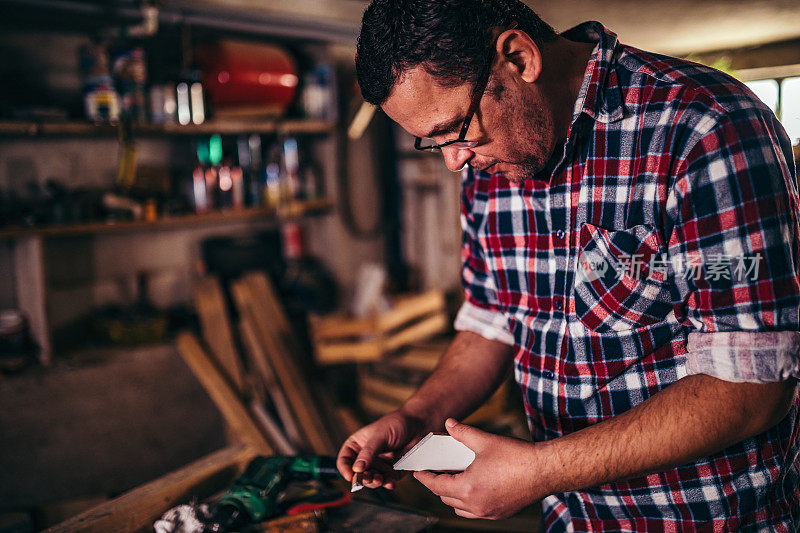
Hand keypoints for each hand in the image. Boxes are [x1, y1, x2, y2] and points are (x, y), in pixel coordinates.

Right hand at [337, 409, 426, 489]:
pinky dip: (388, 483)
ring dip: (375, 483)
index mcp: (358, 445)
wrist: (419, 424)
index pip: (345, 459)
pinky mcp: (392, 471)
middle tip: (369, 478)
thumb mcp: (380, 435)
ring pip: (371, 480)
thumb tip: (356, 468)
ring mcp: (379, 464)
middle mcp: (367, 457)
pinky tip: (390, 482)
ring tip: (380, 479)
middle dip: (362, 478)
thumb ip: (368, 452)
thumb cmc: (397, 423)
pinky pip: (387, 481)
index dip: (345, 469)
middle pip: (358, 474)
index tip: (350, 476)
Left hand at [414, 418, 544, 519]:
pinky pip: (475, 511)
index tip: (418, 472)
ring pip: (460, 508)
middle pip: (446, 498)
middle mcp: (476, 505)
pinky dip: (468, 501)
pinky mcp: (500, 513)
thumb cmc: (517, 456)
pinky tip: (473, 487)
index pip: (437, 486)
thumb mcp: (485, 440)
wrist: (545, 471)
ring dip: (453, 495)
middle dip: (438, 485)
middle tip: (436, 471)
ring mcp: (489, 512)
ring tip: (453, 479)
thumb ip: (463, 432)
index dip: (425, 477)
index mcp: (468, 488)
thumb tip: (449, 423)